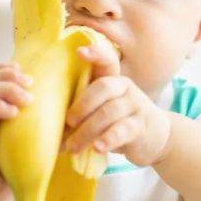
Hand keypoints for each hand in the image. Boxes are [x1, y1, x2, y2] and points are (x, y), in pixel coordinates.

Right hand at [0, 62, 32, 200]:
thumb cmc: (7, 170)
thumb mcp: (24, 142)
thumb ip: (38, 126)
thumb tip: (72, 116)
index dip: (6, 70)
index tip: (27, 73)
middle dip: (9, 77)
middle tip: (30, 83)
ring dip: (6, 89)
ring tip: (26, 97)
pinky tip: (13, 111)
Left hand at [63, 45, 170, 166]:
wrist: (155, 137)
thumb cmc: (118, 122)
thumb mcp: (103, 109)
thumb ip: (82, 108)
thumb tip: (45, 122)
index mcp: (112, 80)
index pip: (107, 61)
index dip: (95, 54)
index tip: (79, 52)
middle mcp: (125, 88)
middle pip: (104, 87)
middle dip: (82, 104)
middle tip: (68, 122)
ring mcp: (135, 106)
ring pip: (109, 112)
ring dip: (88, 130)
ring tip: (73, 147)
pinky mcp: (141, 126)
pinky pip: (123, 130)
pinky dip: (108, 139)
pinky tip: (98, 148)